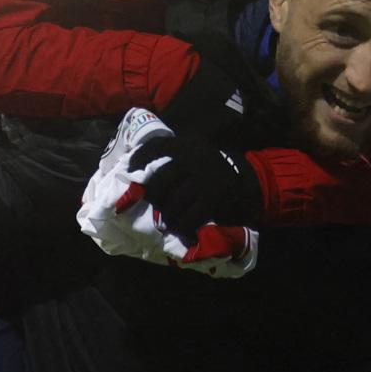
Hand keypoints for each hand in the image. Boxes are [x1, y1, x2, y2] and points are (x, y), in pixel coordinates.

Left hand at [130, 127, 261, 236]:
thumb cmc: (208, 164)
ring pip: (173, 202)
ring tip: (166, 218)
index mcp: (186, 144)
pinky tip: (180, 227)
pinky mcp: (213, 199)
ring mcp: (204, 180)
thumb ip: (171, 152)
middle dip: (153, 195)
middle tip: (152, 203)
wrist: (241, 176)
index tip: (129, 171)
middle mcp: (194, 159)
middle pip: (161, 180)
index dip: (139, 159)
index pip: (155, 147)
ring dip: (166, 214)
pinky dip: (181, 224)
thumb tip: (136, 165)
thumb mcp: (192, 149)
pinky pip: (189, 217)